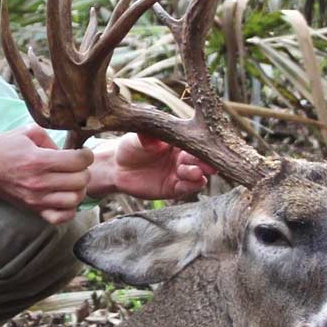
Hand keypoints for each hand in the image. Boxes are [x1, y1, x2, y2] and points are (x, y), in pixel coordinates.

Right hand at [0, 126, 93, 223]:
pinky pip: (61, 218)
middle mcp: (38, 182)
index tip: (82, 153)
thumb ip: (51, 139)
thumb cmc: (3, 148)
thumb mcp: (27, 132)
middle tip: (77, 166)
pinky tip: (64, 197)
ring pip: (74, 200)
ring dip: (78, 190)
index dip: (86, 155)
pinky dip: (69, 209)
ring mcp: (36, 199)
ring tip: (71, 181)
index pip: (78, 161)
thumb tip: (67, 152)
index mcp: (38, 160)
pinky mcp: (33, 210)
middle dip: (84, 171)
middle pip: (80, 181)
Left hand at [89, 134, 211, 200]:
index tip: (207, 147)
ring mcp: (179, 173)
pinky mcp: (173, 188)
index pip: (194, 143)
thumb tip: (153, 138)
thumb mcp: (136, 139)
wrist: (117, 166)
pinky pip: (186, 188)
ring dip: (198, 174)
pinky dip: (191, 186)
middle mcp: (182, 157)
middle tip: (209, 164)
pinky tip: (192, 183)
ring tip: (196, 173)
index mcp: (178, 141)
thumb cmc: (130, 146)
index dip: (201, 145)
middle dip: (205, 162)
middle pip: (199, 160)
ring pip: (196, 175)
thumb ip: (146, 138)